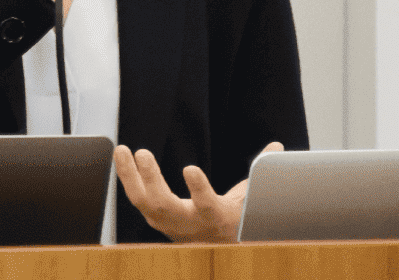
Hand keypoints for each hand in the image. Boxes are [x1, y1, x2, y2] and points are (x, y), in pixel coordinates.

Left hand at [114, 142, 283, 242]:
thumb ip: (260, 172)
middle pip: (165, 206)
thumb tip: (277, 145)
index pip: (207, 207)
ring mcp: (169, 224)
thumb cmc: (235, 221)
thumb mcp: (250, 200)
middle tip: (143, 152)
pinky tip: (122, 157)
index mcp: (216, 219)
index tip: (190, 168)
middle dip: (151, 180)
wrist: (219, 252)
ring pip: (144, 204)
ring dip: (130, 176)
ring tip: (123, 149)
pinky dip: (128, 178)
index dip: (198, 190)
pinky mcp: (155, 219)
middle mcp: (189, 225)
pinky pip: (137, 199)